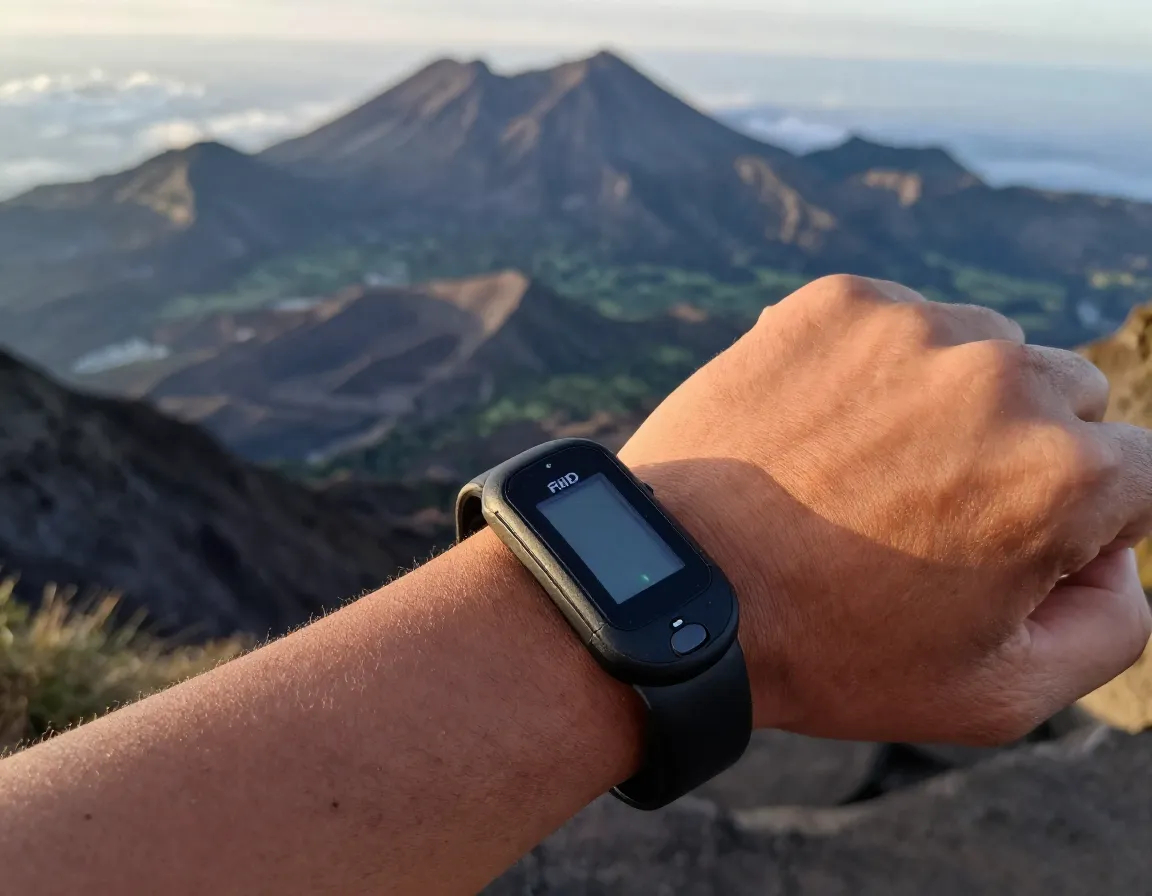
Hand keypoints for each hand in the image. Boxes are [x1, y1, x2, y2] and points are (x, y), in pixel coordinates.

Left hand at [620, 275, 1151, 744]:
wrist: (678, 587)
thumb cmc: (831, 650)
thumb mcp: (997, 692)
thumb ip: (1109, 625)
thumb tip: (1119, 556)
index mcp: (1065, 474)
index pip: (1137, 474)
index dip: (1078, 521)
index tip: (1002, 544)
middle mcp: (1002, 378)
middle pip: (1068, 399)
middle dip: (1025, 451)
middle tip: (930, 510)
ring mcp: (913, 329)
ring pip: (986, 349)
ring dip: (953, 400)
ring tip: (869, 470)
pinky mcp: (836, 303)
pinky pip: (900, 324)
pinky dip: (879, 367)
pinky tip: (825, 428)